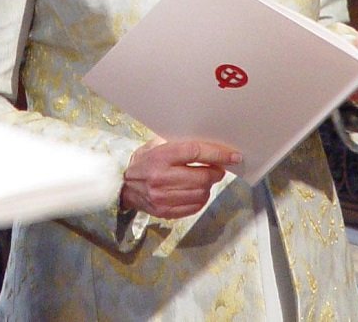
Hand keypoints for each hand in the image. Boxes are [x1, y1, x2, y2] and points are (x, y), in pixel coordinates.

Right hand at [120, 137, 241, 218]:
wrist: (124, 187)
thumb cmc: (145, 162)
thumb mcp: (156, 145)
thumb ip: (179, 145)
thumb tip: (210, 146)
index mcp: (160, 156)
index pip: (195, 152)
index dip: (218, 154)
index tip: (233, 156)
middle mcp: (161, 177)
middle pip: (202, 176)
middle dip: (216, 172)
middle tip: (217, 169)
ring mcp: (163, 197)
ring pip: (201, 193)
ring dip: (208, 186)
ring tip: (204, 180)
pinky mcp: (166, 212)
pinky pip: (195, 206)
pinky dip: (201, 198)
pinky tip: (196, 191)